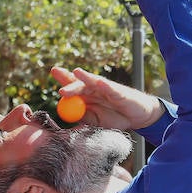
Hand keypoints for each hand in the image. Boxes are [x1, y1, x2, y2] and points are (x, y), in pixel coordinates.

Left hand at [49, 65, 163, 132]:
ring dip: (84, 77)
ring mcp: (105, 89)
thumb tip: (66, 114)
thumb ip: (82, 116)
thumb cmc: (115, 118)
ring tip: (77, 73)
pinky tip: (100, 83)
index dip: (63, 78)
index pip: (71, 85)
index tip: (55, 71)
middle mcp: (93, 89)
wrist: (137, 117)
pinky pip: (111, 88)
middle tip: (62, 88)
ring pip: (93, 81)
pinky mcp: (118, 92)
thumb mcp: (95, 121)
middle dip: (69, 82)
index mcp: (85, 95)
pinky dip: (105, 86)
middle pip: (79, 83)